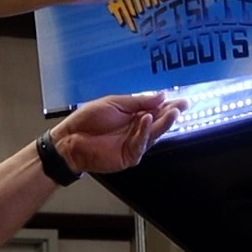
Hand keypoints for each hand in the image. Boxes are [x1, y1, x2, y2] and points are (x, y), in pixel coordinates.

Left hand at [50, 93, 186, 174]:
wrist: (70, 139)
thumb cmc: (88, 121)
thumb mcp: (115, 103)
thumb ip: (138, 102)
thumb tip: (160, 96)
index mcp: (134, 115)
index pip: (156, 109)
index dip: (169, 105)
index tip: (181, 99)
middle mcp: (136, 130)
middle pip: (159, 122)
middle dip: (171, 113)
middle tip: (182, 106)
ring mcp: (134, 143)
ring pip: (154, 133)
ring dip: (163, 122)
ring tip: (171, 112)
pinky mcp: (129, 156)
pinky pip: (141, 143)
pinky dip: (145, 132)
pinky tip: (147, 120)